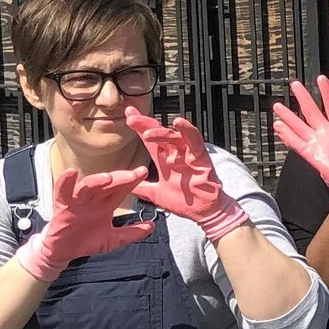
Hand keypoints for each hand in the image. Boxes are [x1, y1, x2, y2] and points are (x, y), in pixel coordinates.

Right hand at [16, 165, 154, 282]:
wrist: (64, 252)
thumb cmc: (86, 241)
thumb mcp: (113, 239)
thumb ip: (131, 233)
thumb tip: (152, 227)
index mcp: (106, 204)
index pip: (121, 189)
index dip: (132, 181)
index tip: (143, 173)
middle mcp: (93, 199)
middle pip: (108, 184)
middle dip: (121, 178)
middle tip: (134, 174)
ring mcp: (78, 201)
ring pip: (88, 186)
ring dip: (97, 180)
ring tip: (109, 178)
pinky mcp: (62, 206)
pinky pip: (62, 191)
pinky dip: (65, 181)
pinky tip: (71, 172)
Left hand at [128, 112, 247, 241]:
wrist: (203, 213)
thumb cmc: (185, 201)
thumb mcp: (156, 195)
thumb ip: (142, 189)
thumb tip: (125, 186)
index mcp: (164, 160)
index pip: (150, 140)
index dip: (140, 127)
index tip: (128, 115)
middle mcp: (175, 154)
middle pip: (159, 133)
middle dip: (145, 124)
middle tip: (131, 117)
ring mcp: (188, 155)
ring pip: (173, 137)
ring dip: (160, 132)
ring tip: (147, 132)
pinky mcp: (201, 158)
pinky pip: (195, 141)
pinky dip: (188, 131)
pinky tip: (179, 123)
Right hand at [272, 76, 328, 218]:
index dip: (326, 92)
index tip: (320, 78)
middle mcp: (328, 134)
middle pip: (312, 112)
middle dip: (304, 99)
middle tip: (295, 84)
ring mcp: (320, 145)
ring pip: (301, 127)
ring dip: (290, 117)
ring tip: (278, 106)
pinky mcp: (314, 157)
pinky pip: (298, 145)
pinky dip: (288, 137)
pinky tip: (279, 128)